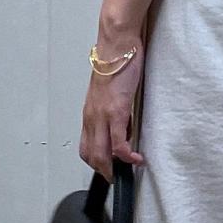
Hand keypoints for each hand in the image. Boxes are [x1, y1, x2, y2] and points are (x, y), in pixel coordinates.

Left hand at [80, 40, 146, 182]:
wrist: (117, 45)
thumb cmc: (116, 62)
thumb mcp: (112, 91)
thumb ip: (114, 109)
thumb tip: (124, 124)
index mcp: (90, 112)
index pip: (86, 146)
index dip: (96, 162)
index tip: (108, 169)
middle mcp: (92, 116)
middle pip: (90, 154)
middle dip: (104, 172)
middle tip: (118, 177)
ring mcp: (102, 116)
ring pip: (101, 153)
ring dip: (113, 168)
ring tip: (127, 171)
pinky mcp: (116, 111)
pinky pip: (119, 143)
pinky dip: (127, 156)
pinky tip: (135, 159)